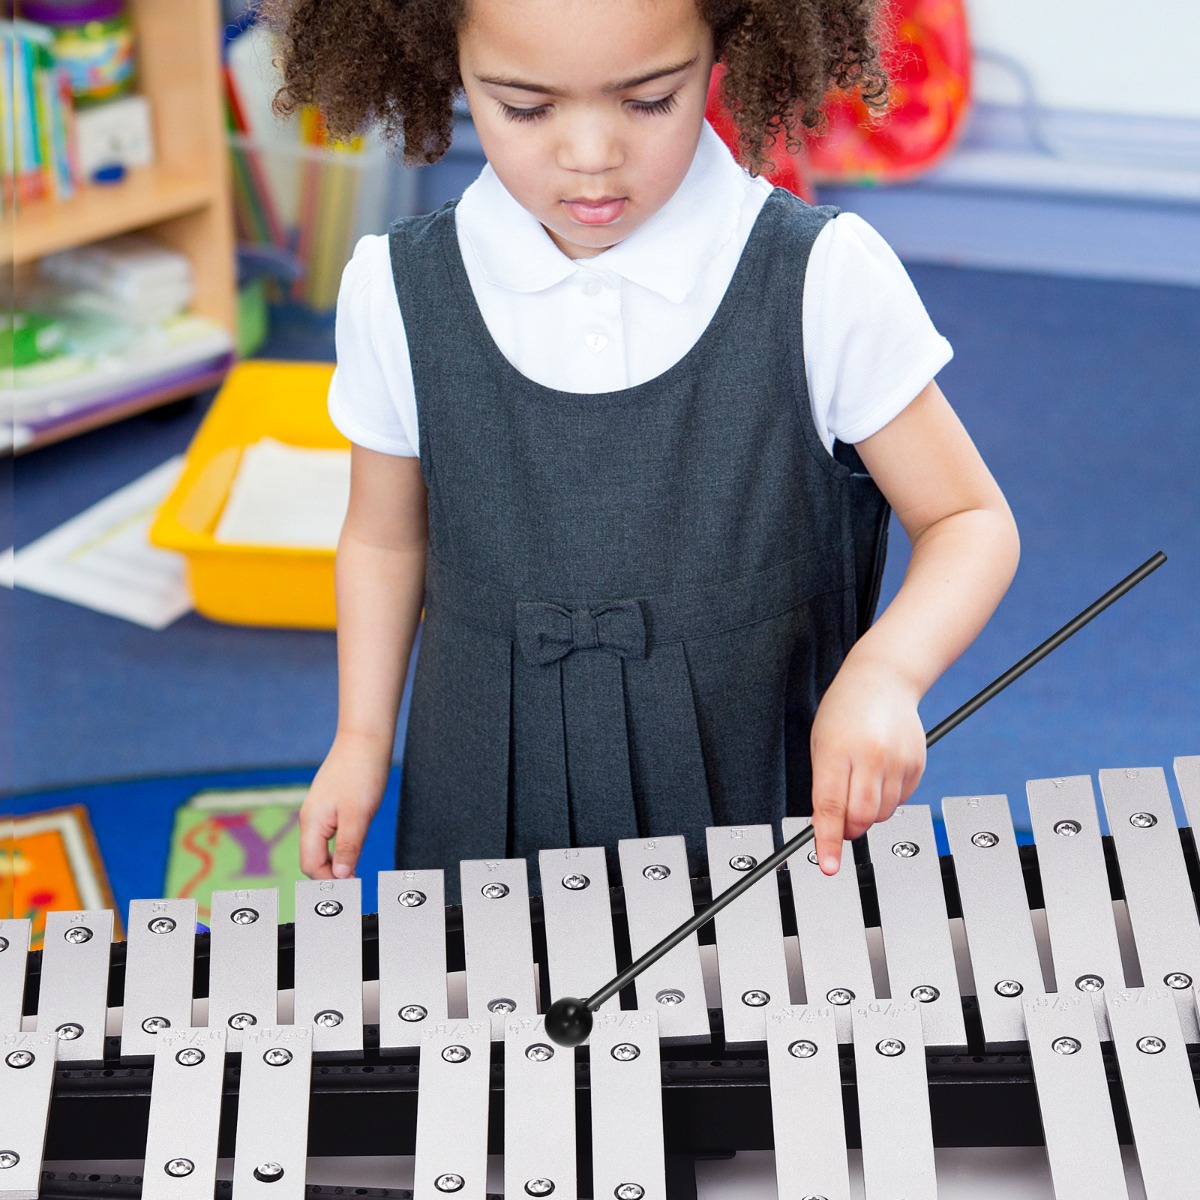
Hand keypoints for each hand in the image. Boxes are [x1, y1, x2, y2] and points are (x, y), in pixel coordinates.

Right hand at [299, 730, 391, 878]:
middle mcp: (310, 819)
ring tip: (356, 870)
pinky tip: (354, 847)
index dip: (329, 881)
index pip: (311, 866)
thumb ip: (348, 847)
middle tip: (356, 882)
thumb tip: (341, 877)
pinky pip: (329, 834)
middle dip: (330, 874)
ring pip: (321, 847)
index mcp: (312, 823)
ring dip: (336, 861)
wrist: (364, 739)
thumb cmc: (361, 773)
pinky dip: (339, 846)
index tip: (352, 888)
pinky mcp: (329, 804)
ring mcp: (318, 811)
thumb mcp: (358, 815)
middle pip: (313, 859)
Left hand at [808, 658, 925, 875]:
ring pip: (882, 814)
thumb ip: (824, 785)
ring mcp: (897, 761)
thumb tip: (828, 827)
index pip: (830, 807)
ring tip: (860, 782)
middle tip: (841, 821)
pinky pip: (901, 800)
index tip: (828, 866)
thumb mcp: (821, 743)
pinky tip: (880, 773)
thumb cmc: (844, 710)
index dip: (828, 842)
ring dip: (868, 813)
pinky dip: (887, 799)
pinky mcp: (916, 764)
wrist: (883, 679)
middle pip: (861, 817)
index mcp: (836, 751)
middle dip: (849, 829)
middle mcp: (870, 757)